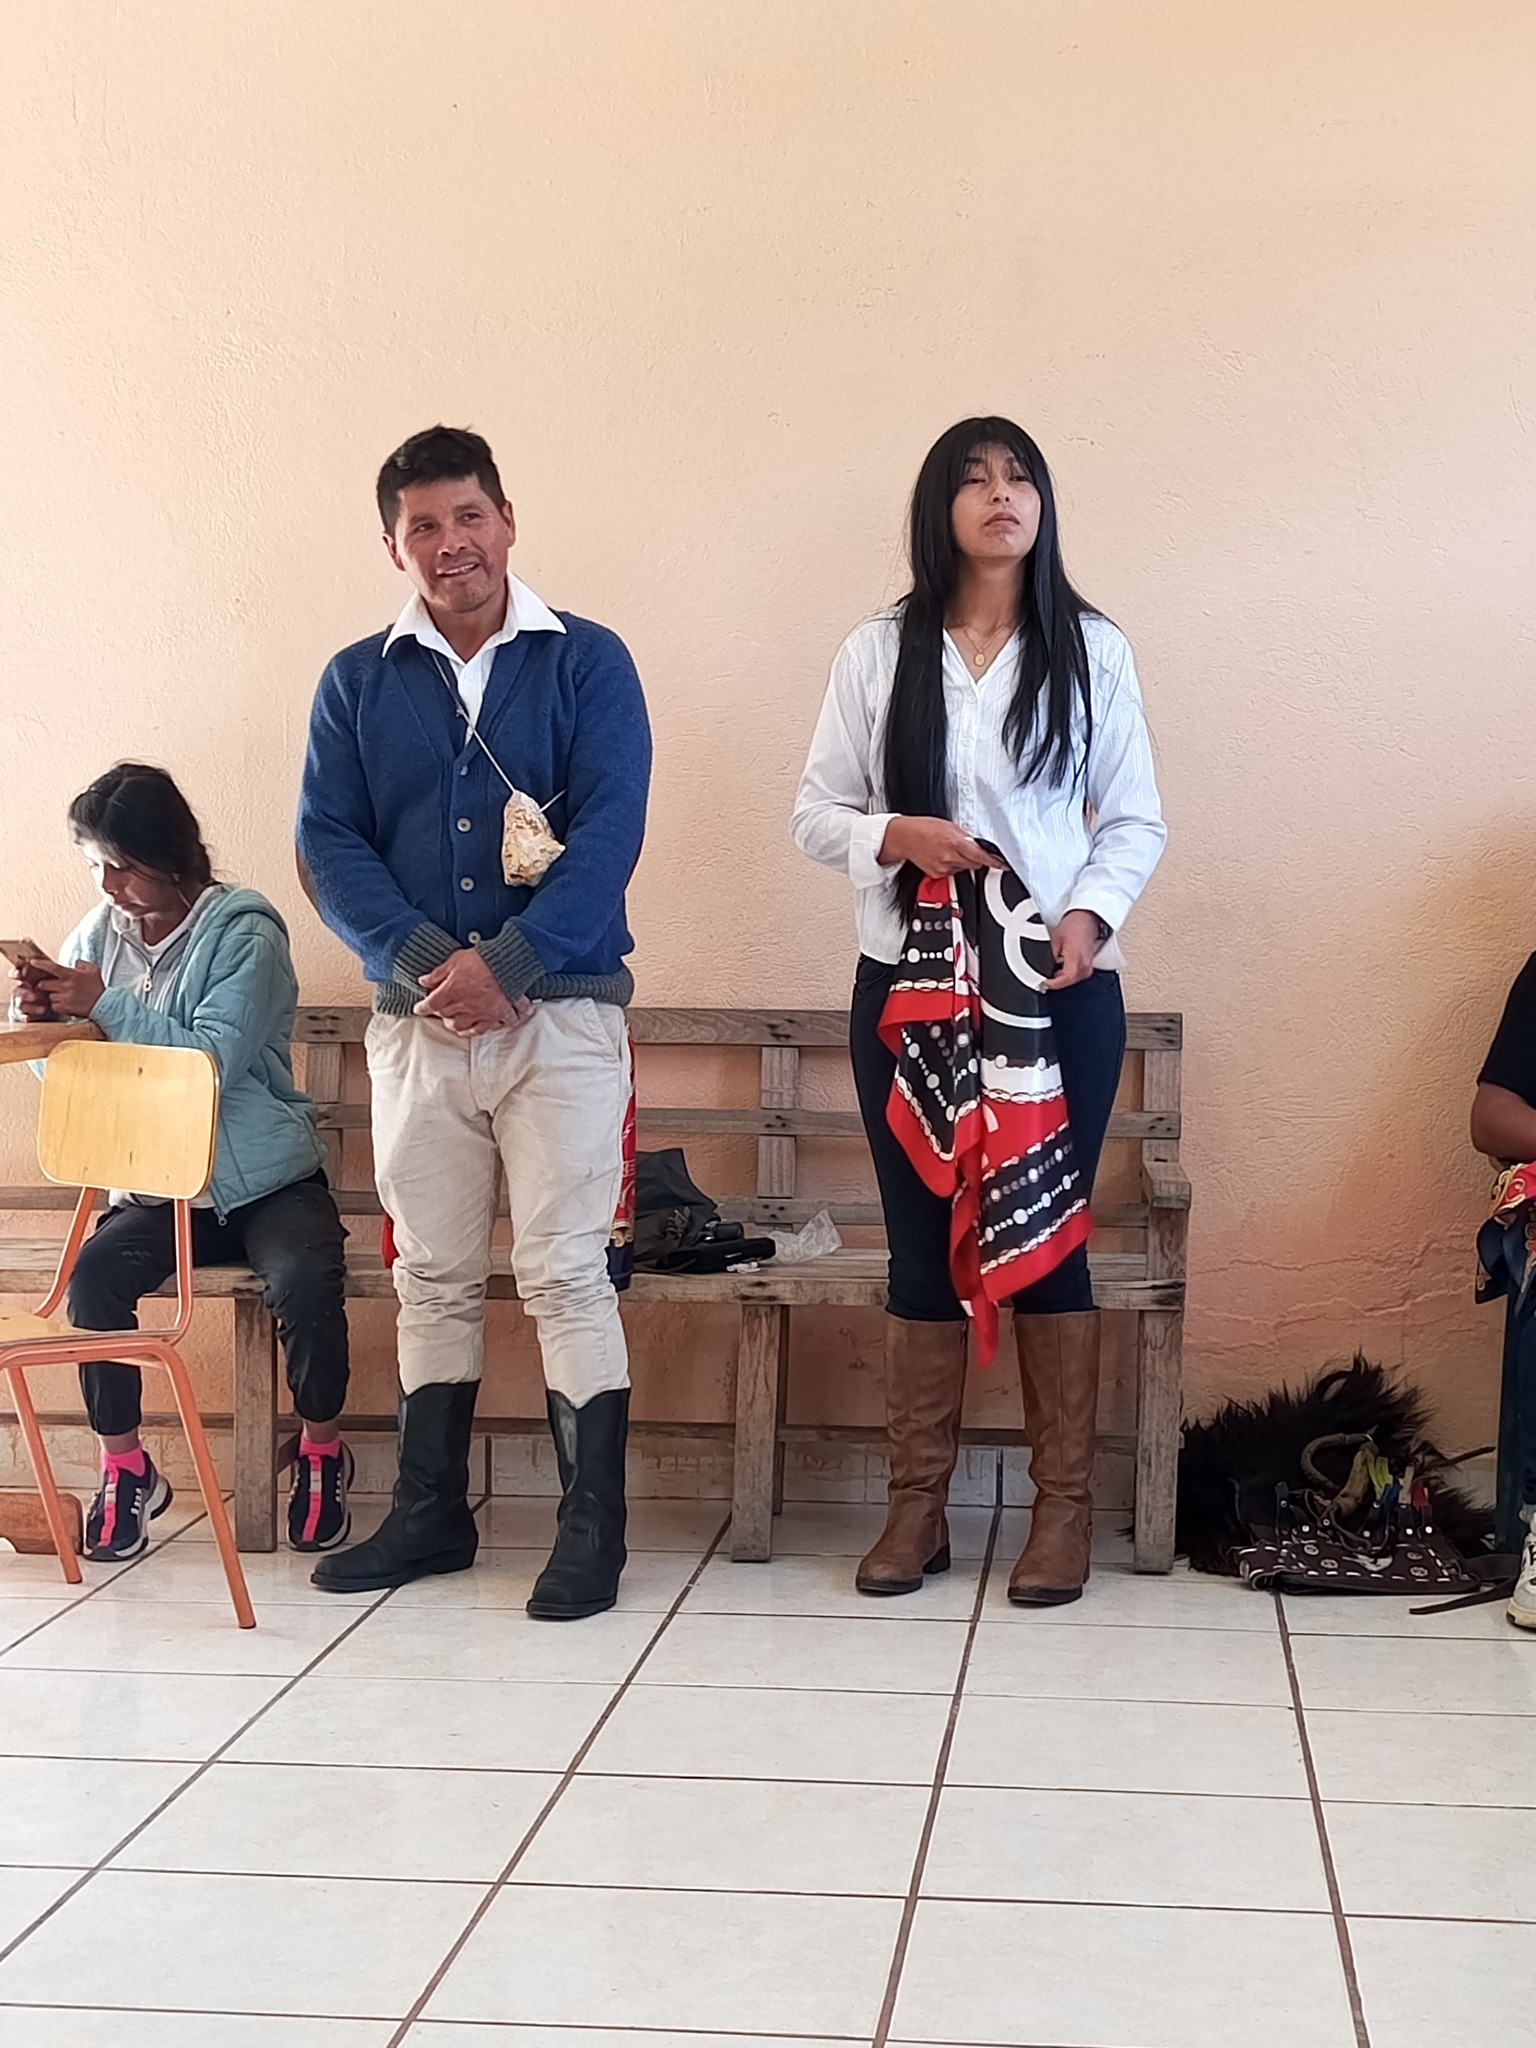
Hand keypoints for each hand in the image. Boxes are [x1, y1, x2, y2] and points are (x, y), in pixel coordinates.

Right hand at [8, 964, 53, 1022]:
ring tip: (42, 1009)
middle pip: (17, 990)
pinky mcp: (26, 1014)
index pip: (17, 973)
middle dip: (23, 993)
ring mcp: (23, 1002)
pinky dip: (29, 1017)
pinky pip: (24, 1016)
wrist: (58, 1002)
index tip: (22, 973)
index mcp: (27, 979)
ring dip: (29, 1007)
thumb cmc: (55, 986)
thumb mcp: (56, 976)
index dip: (16, 973)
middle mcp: (23, 990)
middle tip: (33, 996)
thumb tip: (72, 962)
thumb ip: (56, 970)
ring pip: (20, 1004)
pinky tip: (35, 1017)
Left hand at [33, 959, 104, 1019]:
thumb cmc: (98, 987)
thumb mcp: (93, 970)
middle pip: (43, 984)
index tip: (33, 962)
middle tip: (51, 985)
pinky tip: (65, 1003)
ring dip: (52, 996)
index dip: (40, 964)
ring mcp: (64, 998)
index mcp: (71, 975)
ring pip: (49, 996)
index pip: (52, 967)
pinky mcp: (65, 1008)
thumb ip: (82, 964)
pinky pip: (53, 1006)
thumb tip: (75, 963)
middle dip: (45, 984)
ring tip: (62, 996)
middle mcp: (65, 986)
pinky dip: (57, 1005)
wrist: (104, 1004)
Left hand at [415, 950, 534, 1034]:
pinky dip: (478, 1029)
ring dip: (456, 1024)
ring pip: (462, 1027)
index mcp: (451, 992)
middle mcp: (463, 1006)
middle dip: (440, 1013)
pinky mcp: (495, 1015)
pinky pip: (485, 1029)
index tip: (419, 1008)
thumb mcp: (455, 960)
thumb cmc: (482, 959)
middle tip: (440, 1010)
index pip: (430, 1004)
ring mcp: (479, 1013)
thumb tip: (423, 981)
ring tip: (454, 1021)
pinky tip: (475, 1028)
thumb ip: (438, 973)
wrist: (508, 963)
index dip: (422, 1007)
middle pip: (446, 1016)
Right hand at [879, 816, 1005, 877]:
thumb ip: (965, 836)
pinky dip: (952, 866)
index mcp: (955, 842)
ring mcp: (943, 867)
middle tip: (968, 849)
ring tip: (950, 851)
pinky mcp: (937, 874)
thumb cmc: (923, 828)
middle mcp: (950, 857)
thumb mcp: (949, 826)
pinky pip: (952, 872)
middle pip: (975, 864)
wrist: (903, 837)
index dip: (994, 862)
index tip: (1002, 865)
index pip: (981, 856)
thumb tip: (977, 844)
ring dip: (962, 861)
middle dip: (975, 858)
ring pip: (964, 868)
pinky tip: (943, 857)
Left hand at [1043, 909, 1103, 990]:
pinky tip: (1062, 967)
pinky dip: (1069, 974)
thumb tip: (1045, 968)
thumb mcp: (1054, 941)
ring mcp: (1089, 965)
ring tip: (1053, 973)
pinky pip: (1078, 974)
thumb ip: (1050, 957)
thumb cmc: (1073, 925)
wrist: (1086, 918)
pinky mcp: (1089, 963)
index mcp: (1076, 959)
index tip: (1044, 984)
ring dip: (1063, 978)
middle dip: (1057, 982)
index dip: (1053, 984)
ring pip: (1074, 979)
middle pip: (1069, 982)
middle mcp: (1085, 965)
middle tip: (1045, 979)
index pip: (1065, 980)